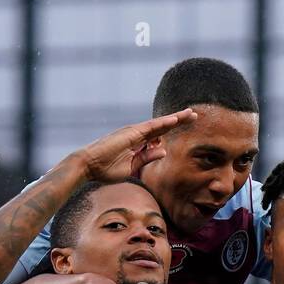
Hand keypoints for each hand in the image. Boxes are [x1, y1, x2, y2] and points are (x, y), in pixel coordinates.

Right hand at [78, 108, 196, 182]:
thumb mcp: (133, 167)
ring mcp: (134, 132)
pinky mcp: (131, 132)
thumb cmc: (106, 170)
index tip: (183, 127)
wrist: (89, 166)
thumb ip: (147, 158)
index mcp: (137, 143)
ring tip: (191, 114)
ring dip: (175, 118)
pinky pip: (151, 126)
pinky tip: (176, 119)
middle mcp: (137, 134)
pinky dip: (164, 123)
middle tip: (194, 115)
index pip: (158, 134)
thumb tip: (163, 150)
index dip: (171, 129)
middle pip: (162, 126)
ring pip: (159, 124)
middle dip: (178, 120)